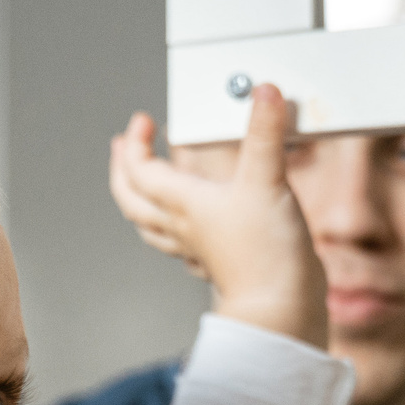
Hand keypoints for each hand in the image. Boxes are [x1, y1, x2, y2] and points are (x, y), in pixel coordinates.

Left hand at [107, 88, 327, 347]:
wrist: (281, 311)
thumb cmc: (267, 257)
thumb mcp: (267, 181)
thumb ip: (265, 134)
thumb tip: (264, 93)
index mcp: (184, 204)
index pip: (141, 170)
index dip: (135, 144)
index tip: (140, 122)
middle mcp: (185, 227)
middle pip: (133, 201)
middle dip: (123, 172)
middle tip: (122, 148)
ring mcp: (200, 249)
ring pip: (154, 226)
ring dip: (142, 203)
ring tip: (144, 185)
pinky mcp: (220, 265)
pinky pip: (185, 246)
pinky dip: (179, 230)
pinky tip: (190, 227)